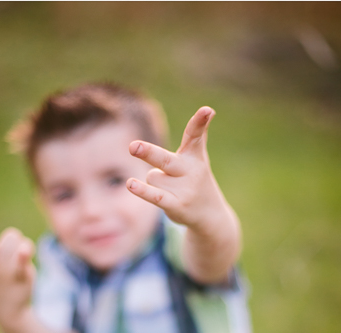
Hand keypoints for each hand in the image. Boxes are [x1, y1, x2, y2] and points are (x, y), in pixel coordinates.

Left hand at [126, 107, 231, 233]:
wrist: (210, 215)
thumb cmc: (197, 180)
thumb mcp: (199, 158)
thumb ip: (198, 137)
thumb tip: (207, 110)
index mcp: (195, 156)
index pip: (195, 136)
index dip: (200, 123)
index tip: (207, 110)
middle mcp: (191, 171)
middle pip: (164, 160)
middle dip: (148, 153)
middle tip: (132, 147)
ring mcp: (184, 189)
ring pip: (152, 177)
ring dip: (154, 182)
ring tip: (171, 188)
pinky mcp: (177, 205)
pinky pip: (155, 196)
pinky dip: (142, 191)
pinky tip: (130, 184)